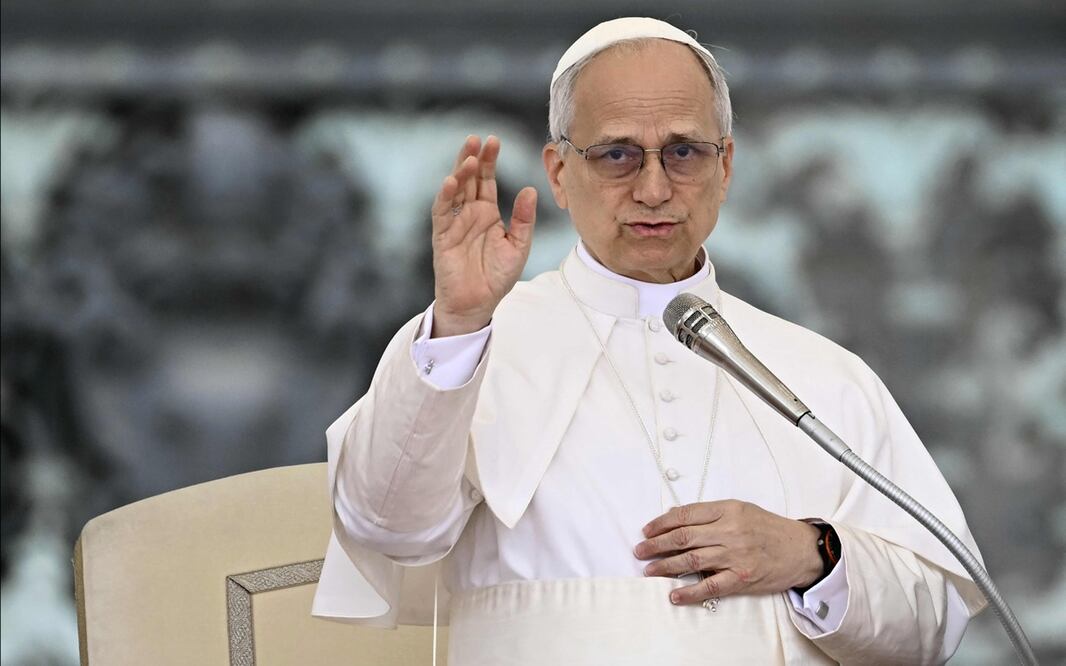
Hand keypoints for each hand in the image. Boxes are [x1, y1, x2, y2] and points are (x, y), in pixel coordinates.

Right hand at [431, 135, 537, 336]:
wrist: (478, 304)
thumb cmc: (496, 277)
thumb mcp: (518, 246)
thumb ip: (524, 220)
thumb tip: (530, 190)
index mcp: (487, 212)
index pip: (487, 180)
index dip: (489, 160)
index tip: (494, 141)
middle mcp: (469, 213)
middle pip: (469, 179)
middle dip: (472, 158)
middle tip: (477, 139)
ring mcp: (454, 223)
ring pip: (454, 191)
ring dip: (459, 173)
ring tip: (468, 157)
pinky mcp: (442, 236)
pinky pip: (442, 212)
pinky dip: (445, 196)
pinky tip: (451, 181)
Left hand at [634, 500, 823, 605]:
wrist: (801, 550)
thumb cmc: (769, 528)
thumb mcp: (741, 509)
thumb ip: (710, 513)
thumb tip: (676, 517)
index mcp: (728, 510)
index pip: (686, 515)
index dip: (661, 523)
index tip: (647, 530)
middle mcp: (730, 531)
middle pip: (684, 537)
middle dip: (657, 544)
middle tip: (640, 550)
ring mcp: (735, 556)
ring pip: (692, 560)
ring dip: (666, 566)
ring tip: (649, 570)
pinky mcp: (742, 578)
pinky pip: (710, 586)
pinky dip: (690, 592)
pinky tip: (674, 595)